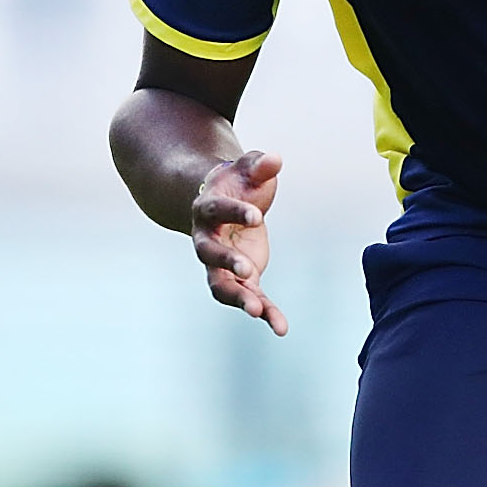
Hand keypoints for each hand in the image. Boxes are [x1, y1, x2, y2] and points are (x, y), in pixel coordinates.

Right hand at [192, 149, 288, 334]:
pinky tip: (280, 327)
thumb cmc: (237, 182)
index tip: (257, 216)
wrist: (222, 204)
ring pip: (221, 285)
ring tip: (258, 312)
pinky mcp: (239, 278)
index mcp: (207, 207)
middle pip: (209, 254)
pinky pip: (248, 296)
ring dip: (238, 297)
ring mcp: (220, 263)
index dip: (235, 212)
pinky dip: (265, 312)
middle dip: (226, 263)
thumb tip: (275, 159)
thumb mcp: (248, 168)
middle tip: (249, 270)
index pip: (217, 210)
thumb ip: (259, 164)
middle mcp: (206, 239)